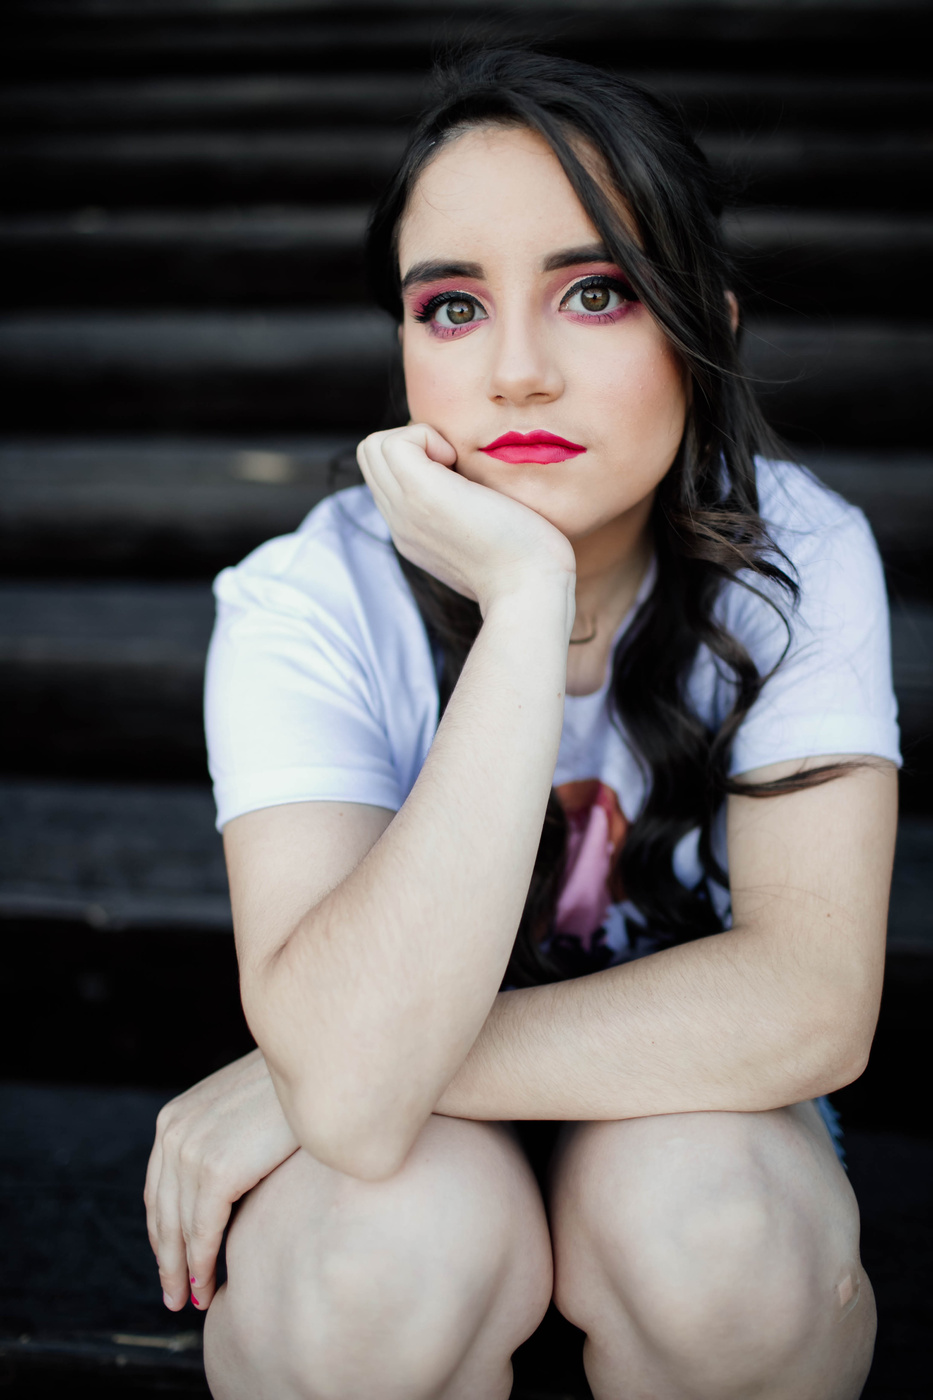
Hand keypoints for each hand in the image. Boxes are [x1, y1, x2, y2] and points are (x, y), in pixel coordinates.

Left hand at [144, 1049, 298, 1312]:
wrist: (322, 1065)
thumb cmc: (295, 1089)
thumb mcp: (243, 1109)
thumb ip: (224, 1138)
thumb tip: (229, 1184)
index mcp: (176, 1116)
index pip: (159, 1187)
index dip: (162, 1229)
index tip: (170, 1260)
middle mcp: (173, 1132)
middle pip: (162, 1211)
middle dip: (166, 1258)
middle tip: (173, 1294)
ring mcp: (191, 1150)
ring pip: (179, 1229)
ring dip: (182, 1271)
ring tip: (193, 1299)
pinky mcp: (216, 1170)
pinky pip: (202, 1232)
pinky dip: (202, 1266)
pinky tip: (208, 1287)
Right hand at [357, 423, 575, 613]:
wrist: (529, 590)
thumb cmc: (527, 565)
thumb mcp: (486, 539)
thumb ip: (469, 519)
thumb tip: (479, 492)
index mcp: (413, 533)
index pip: (385, 477)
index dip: (416, 457)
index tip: (457, 472)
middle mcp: (400, 523)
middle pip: (371, 458)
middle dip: (411, 443)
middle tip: (454, 464)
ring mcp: (406, 509)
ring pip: (373, 447)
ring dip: (416, 439)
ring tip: (454, 464)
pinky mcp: (421, 493)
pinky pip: (395, 442)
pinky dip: (426, 437)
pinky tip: (457, 462)